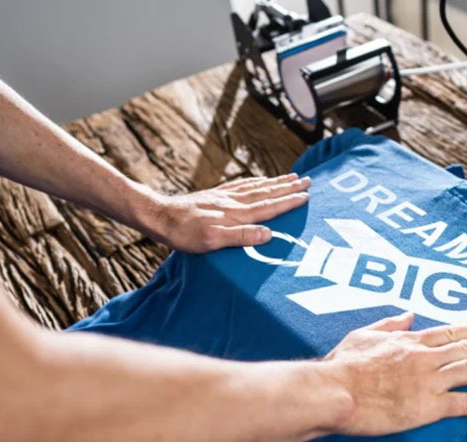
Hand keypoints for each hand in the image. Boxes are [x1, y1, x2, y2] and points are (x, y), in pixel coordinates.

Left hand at [136, 173, 311, 252]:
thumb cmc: (184, 234)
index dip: (289, 201)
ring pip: (257, 187)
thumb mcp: (212, 241)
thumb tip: (268, 233)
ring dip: (276, 182)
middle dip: (288, 187)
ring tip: (292, 176)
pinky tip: (260, 180)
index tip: (306, 195)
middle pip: (267, 192)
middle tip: (307, 179)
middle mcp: (233, 202)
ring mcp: (224, 197)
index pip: (269, 207)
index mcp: (236, 214)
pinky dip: (255, 182)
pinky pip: (241, 185)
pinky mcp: (215, 196)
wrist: (159, 216)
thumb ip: (241, 236)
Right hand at [324, 312, 466, 436]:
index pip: (451, 332)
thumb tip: (409, 313)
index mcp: (410, 340)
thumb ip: (389, 323)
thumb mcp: (363, 334)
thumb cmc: (342, 365)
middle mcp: (425, 357)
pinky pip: (461, 404)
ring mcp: (428, 381)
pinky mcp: (426, 407)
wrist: (334, 391)